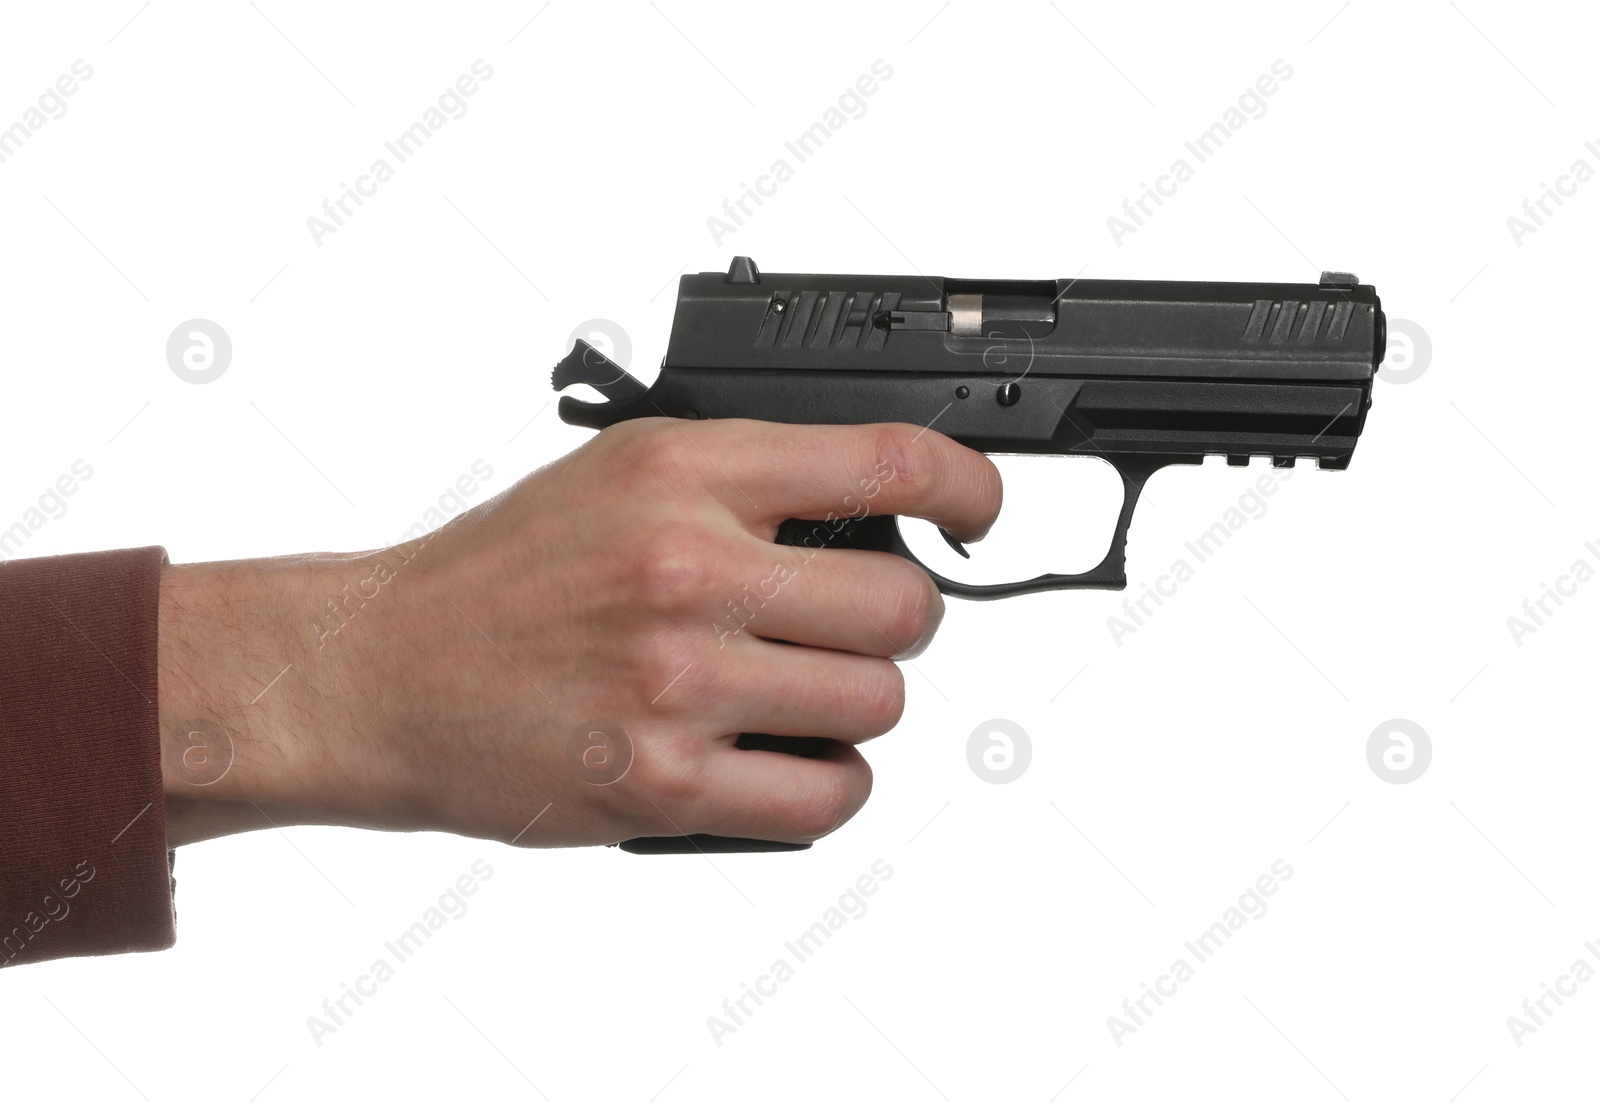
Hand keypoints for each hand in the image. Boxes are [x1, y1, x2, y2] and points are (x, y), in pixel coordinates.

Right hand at [157, 419, 1002, 847]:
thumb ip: (748, 478)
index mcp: (682, 475)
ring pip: (877, 702)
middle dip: (899, 618)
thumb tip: (884, 508)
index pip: (886, 463)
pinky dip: (832, 782)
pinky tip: (794, 757)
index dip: (968, 488)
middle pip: (905, 607)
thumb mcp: (619, 472)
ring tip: (804, 691)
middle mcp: (687, 571)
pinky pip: (828, 797)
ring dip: (859, 701)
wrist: (386, 671)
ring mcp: (679, 684)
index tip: (978, 511)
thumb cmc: (503, 575)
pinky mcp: (665, 784)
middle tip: (853, 623)